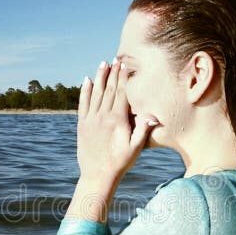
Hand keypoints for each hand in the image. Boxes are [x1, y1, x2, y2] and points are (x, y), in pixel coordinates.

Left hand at [76, 58, 157, 183]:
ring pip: (96, 93)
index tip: (125, 65)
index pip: (122, 93)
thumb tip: (153, 116)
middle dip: (113, 73)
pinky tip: (87, 80)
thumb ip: (142, 130)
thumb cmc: (120, 163)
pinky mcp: (82, 125)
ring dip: (100, 77)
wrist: (97, 175)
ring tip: (103, 63)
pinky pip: (83, 103)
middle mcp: (103, 116)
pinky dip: (85, 91)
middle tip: (116, 59)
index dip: (124, 78)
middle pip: (110, 90)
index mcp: (117, 120)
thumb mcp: (135, 148)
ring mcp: (91, 119)